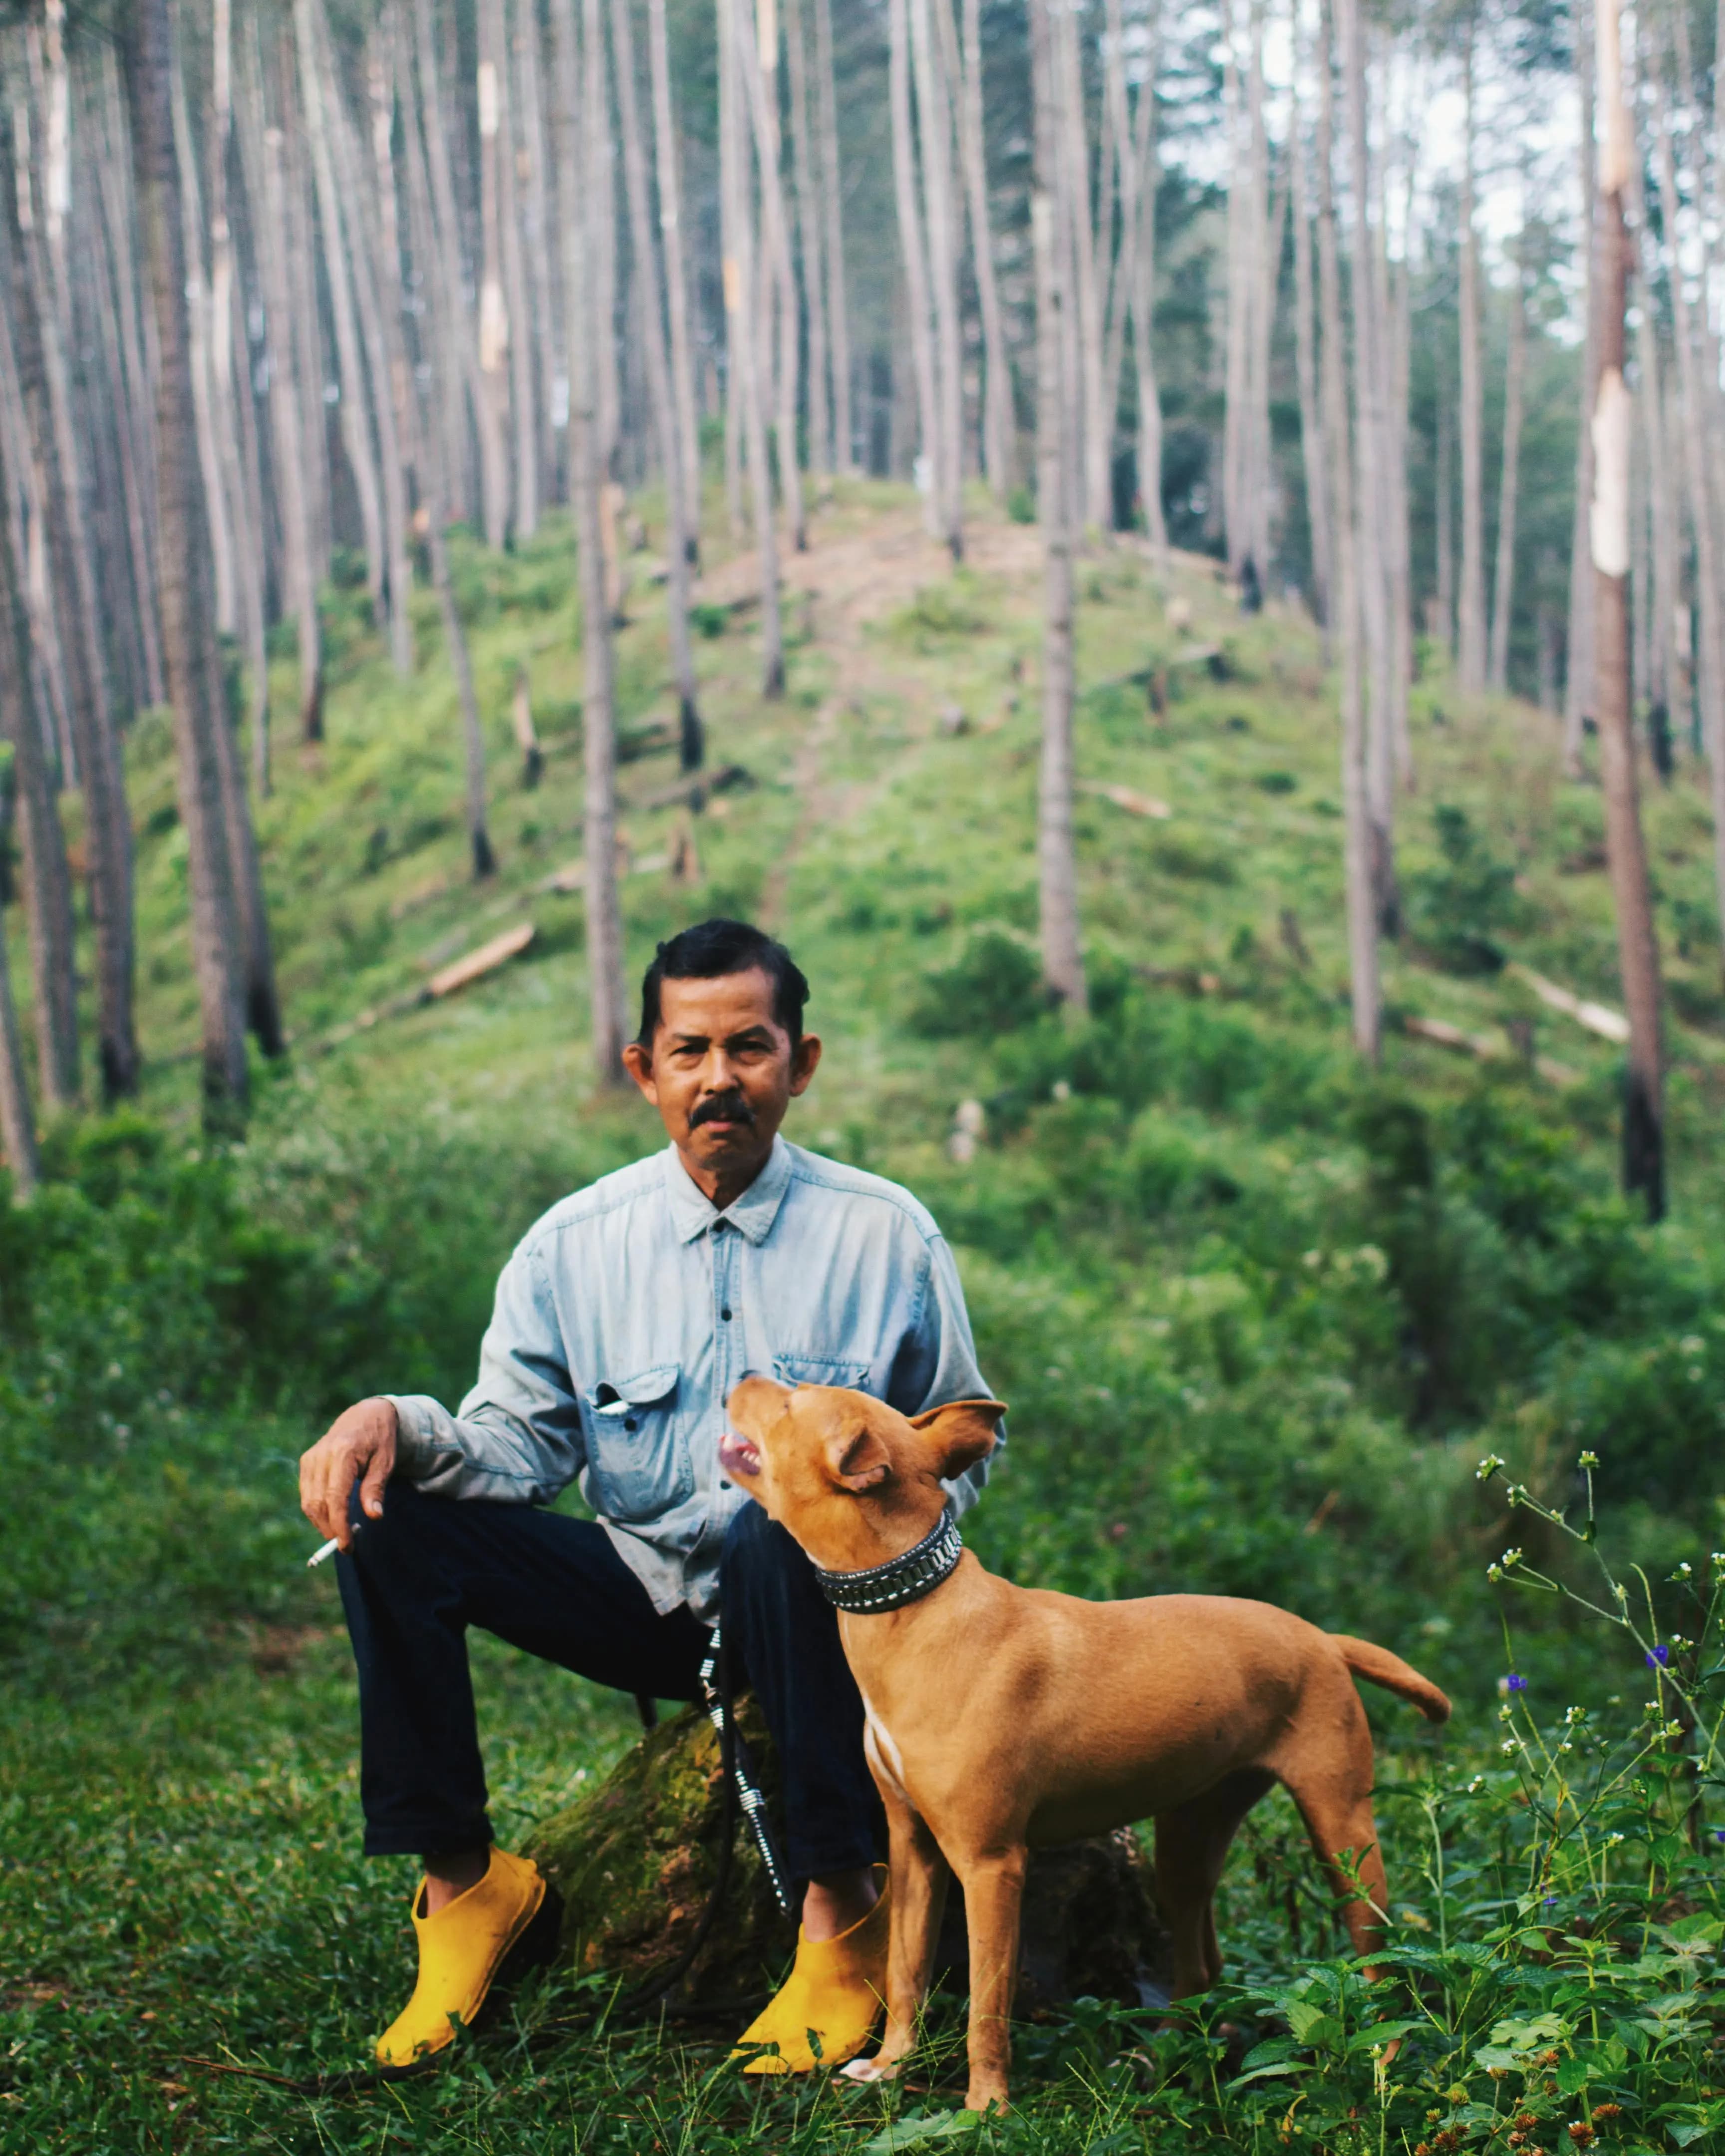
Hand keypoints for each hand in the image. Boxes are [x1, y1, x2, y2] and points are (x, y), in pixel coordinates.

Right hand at [299, 1397, 398, 1549]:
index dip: (338, 1525)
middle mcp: (321, 1456)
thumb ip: (376, 1488)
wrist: (366, 1415)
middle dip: (330, 1529)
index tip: (346, 1546)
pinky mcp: (306, 1462)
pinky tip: (333, 1517)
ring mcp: (310, 1459)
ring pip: (308, 1502)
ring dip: (322, 1523)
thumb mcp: (385, 1462)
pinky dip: (317, 1510)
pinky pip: (307, 1494)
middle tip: (347, 1545)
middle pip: (317, 1503)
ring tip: (341, 1533)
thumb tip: (374, 1516)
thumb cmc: (380, 1440)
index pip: (335, 1497)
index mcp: (342, 1453)